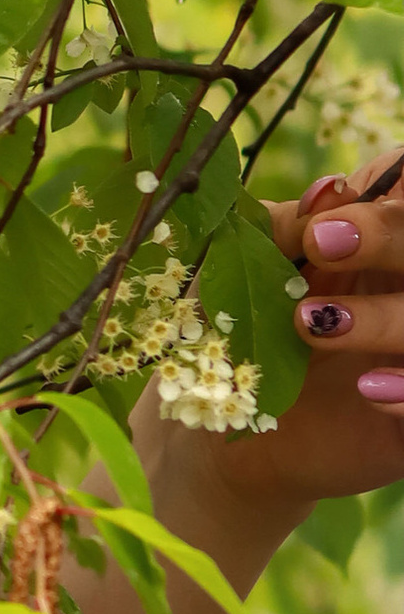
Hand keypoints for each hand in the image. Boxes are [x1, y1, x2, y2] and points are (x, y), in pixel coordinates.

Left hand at [154, 152, 403, 532]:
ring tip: (312, 323)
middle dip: (389, 236)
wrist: (226, 420)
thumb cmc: (240, 325)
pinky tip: (368, 390)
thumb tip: (330, 193)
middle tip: (323, 244)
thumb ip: (287, 228)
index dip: (389, 200)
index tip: (324, 224)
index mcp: (380, 237)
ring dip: (385, 318)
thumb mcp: (246, 269)